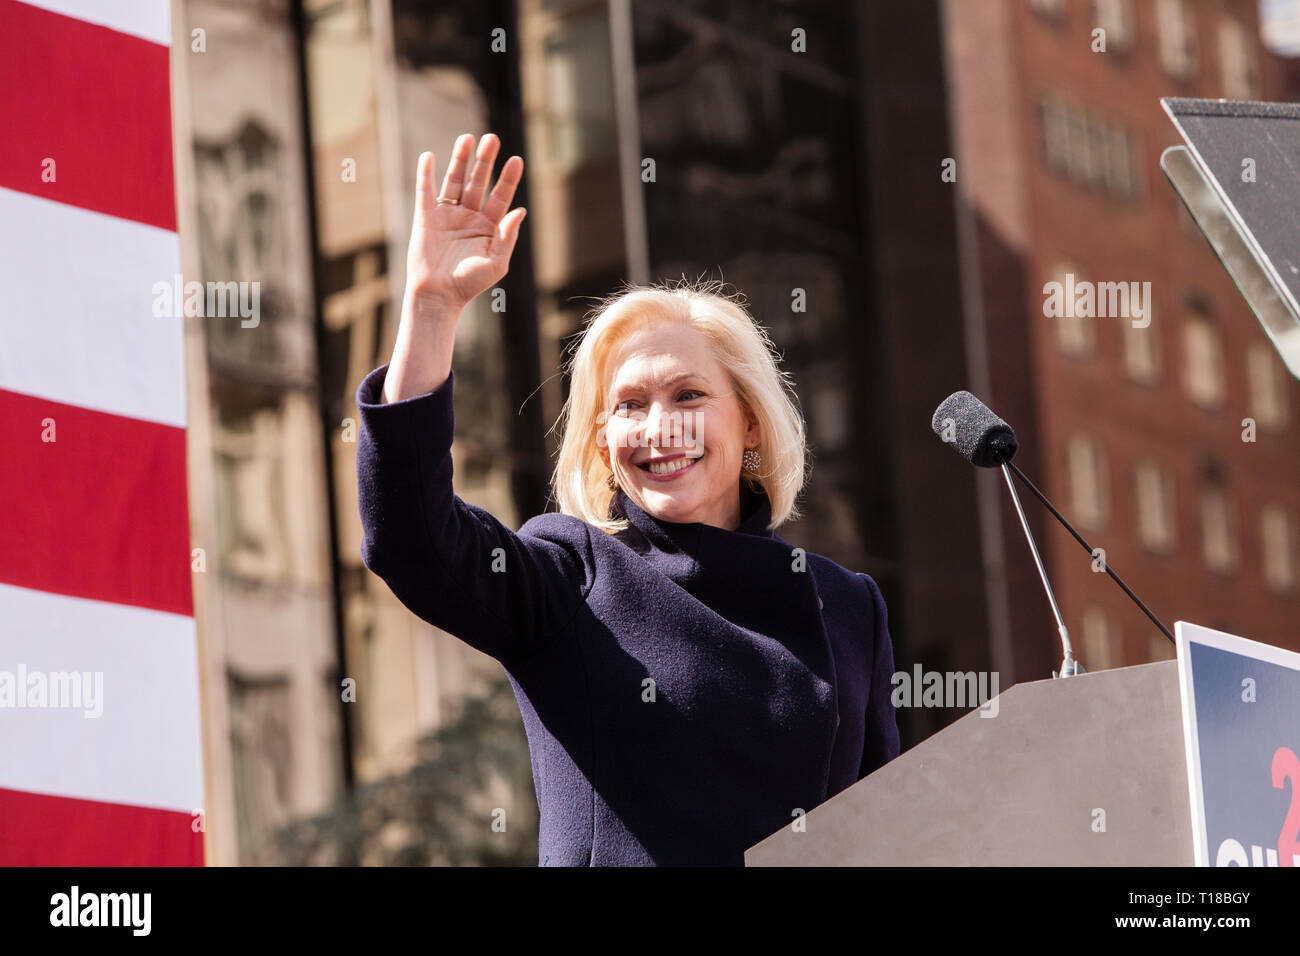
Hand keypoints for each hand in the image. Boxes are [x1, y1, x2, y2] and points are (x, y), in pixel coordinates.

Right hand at [406, 133, 526, 310]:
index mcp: (489, 227)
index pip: (501, 196)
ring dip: (460, 160)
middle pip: (478, 182)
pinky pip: (426, 191)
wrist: (438, 295)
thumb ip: (508, 237)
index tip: (516, 160)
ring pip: (454, 181)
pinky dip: (426, 174)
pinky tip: (430, 157)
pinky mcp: (426, 217)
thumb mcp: (496, 263)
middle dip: (485, 161)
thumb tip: (520, 211)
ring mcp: (447, 215)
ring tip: (467, 138)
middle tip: (492, 138)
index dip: (508, 178)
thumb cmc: (470, 284)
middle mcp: (469, 217)